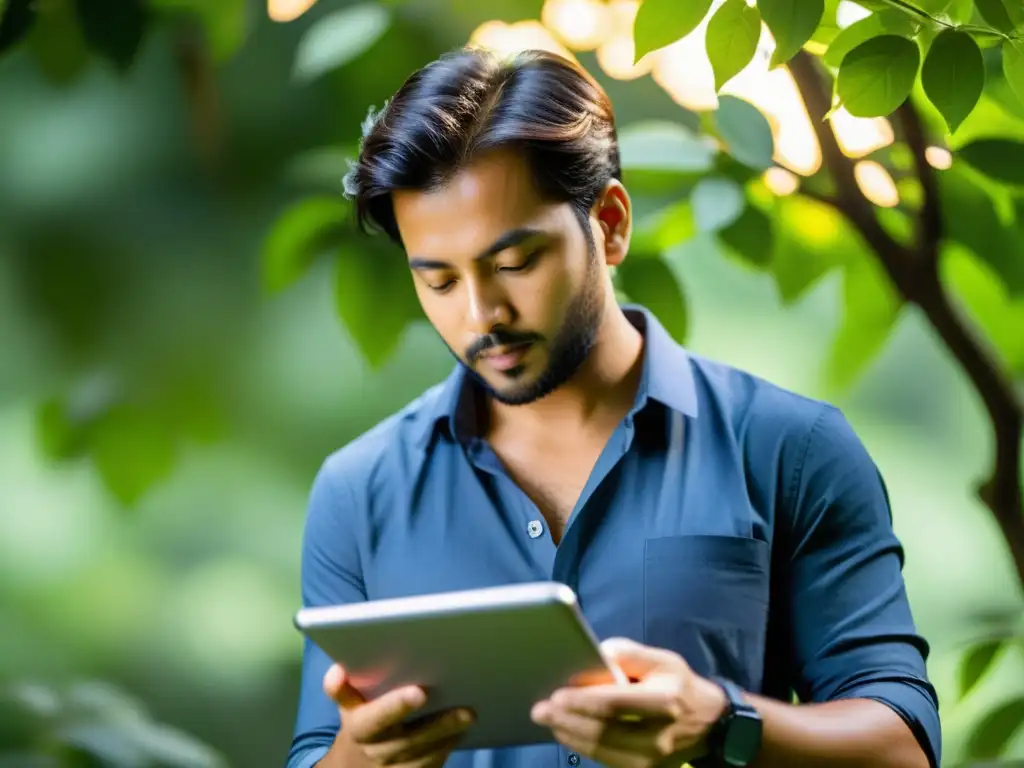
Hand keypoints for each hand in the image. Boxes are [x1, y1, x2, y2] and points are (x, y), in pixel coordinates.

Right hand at [323, 664, 474, 766]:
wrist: (356, 766)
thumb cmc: (360, 721)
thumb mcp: (348, 705)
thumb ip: (341, 688)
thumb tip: (337, 672)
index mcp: (360, 729)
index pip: (376, 718)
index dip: (396, 706)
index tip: (420, 692)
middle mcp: (378, 752)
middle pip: (410, 741)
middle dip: (439, 726)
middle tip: (467, 712)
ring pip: (427, 758)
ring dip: (449, 739)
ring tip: (469, 717)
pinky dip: (447, 750)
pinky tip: (461, 733)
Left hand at [530, 638, 726, 767]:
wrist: (708, 722)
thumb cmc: (678, 684)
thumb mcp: (662, 659)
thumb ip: (629, 654)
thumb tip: (597, 655)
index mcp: (665, 701)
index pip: (616, 704)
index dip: (583, 701)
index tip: (556, 695)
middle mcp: (659, 735)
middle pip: (604, 731)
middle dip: (567, 721)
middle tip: (539, 710)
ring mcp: (652, 759)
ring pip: (602, 750)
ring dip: (570, 735)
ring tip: (548, 720)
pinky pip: (607, 760)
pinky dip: (583, 746)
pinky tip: (567, 733)